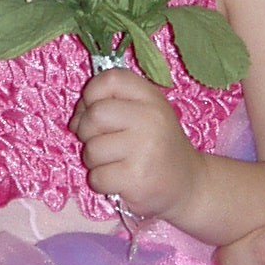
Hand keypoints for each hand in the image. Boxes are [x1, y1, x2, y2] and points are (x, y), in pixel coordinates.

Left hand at [73, 66, 201, 223]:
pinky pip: (97, 177)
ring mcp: (145, 149)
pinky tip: (121, 180)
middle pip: (94, 115)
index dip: (92, 94)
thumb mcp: (145, 113)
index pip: (110, 80)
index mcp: (151, 97)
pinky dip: (102, 182)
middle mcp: (150, 118)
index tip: (96, 111)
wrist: (189, 184)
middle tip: (104, 142)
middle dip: (87, 132)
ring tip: (116, 163)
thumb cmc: (158, 146)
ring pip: (92, 149)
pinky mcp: (137, 178)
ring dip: (95, 161)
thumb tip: (75, 120)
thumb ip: (112, 104)